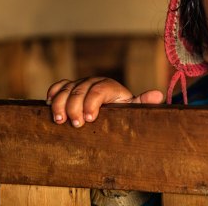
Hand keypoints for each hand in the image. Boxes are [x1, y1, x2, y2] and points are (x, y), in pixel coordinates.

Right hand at [46, 77, 163, 127]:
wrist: (111, 111)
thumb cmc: (121, 112)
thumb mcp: (131, 108)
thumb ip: (142, 102)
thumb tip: (158, 95)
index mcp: (110, 86)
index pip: (99, 90)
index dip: (92, 103)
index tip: (90, 119)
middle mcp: (94, 82)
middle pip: (80, 90)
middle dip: (75, 107)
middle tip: (75, 124)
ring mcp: (80, 84)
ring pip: (66, 88)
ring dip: (60, 104)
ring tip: (59, 120)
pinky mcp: (68, 88)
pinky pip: (58, 87)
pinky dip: (52, 94)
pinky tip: (49, 105)